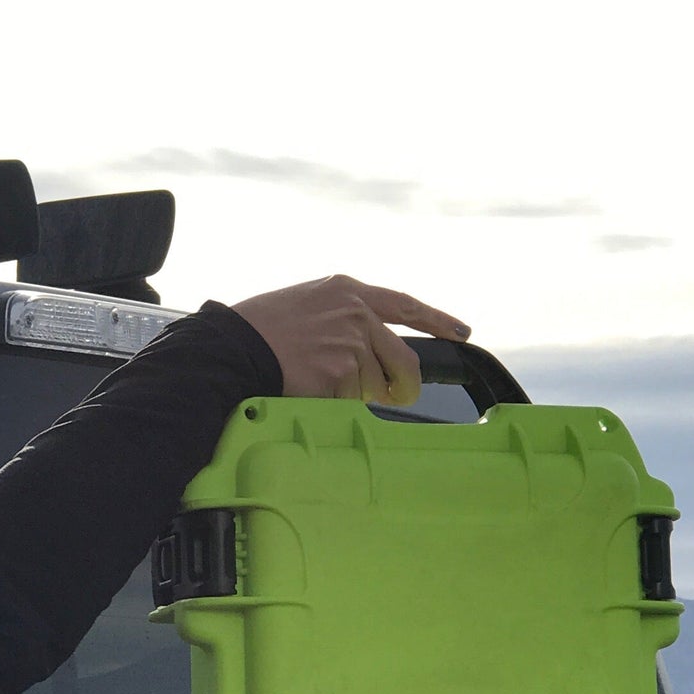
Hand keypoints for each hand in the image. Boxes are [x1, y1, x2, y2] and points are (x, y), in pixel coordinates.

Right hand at [230, 275, 470, 405]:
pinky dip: (333, 403)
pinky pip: (351, 402)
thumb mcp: (308, 302)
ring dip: (352, 393)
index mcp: (348, 290)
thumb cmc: (261, 327)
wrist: (234, 345)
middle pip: (402, 359)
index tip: (459, 330)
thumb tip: (368, 345)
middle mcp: (356, 314)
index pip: (405, 305)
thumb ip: (343, 316)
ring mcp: (350, 344)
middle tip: (396, 395)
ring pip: (374, 386)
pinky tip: (308, 388)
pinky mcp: (340, 374)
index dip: (437, 319)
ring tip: (315, 379)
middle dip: (403, 384)